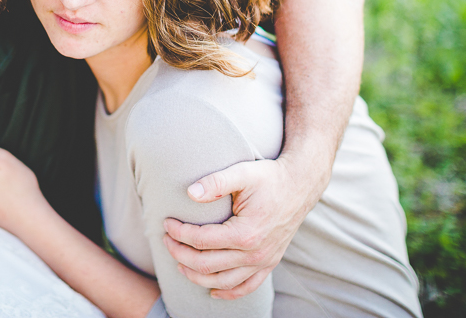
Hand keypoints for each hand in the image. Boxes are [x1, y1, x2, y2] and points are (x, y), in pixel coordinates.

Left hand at [162, 155, 321, 299]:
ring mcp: (263, 261)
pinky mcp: (269, 263)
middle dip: (180, 253)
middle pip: (207, 264)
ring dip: (196, 275)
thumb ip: (215, 182)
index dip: (179, 233)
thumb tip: (190, 193)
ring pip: (222, 281)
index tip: (167, 223)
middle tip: (166, 241)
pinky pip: (246, 287)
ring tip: (179, 263)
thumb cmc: (269, 178)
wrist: (299, 185)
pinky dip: (227, 292)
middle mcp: (255, 253)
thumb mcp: (242, 173)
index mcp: (246, 233)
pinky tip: (212, 290)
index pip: (202, 240)